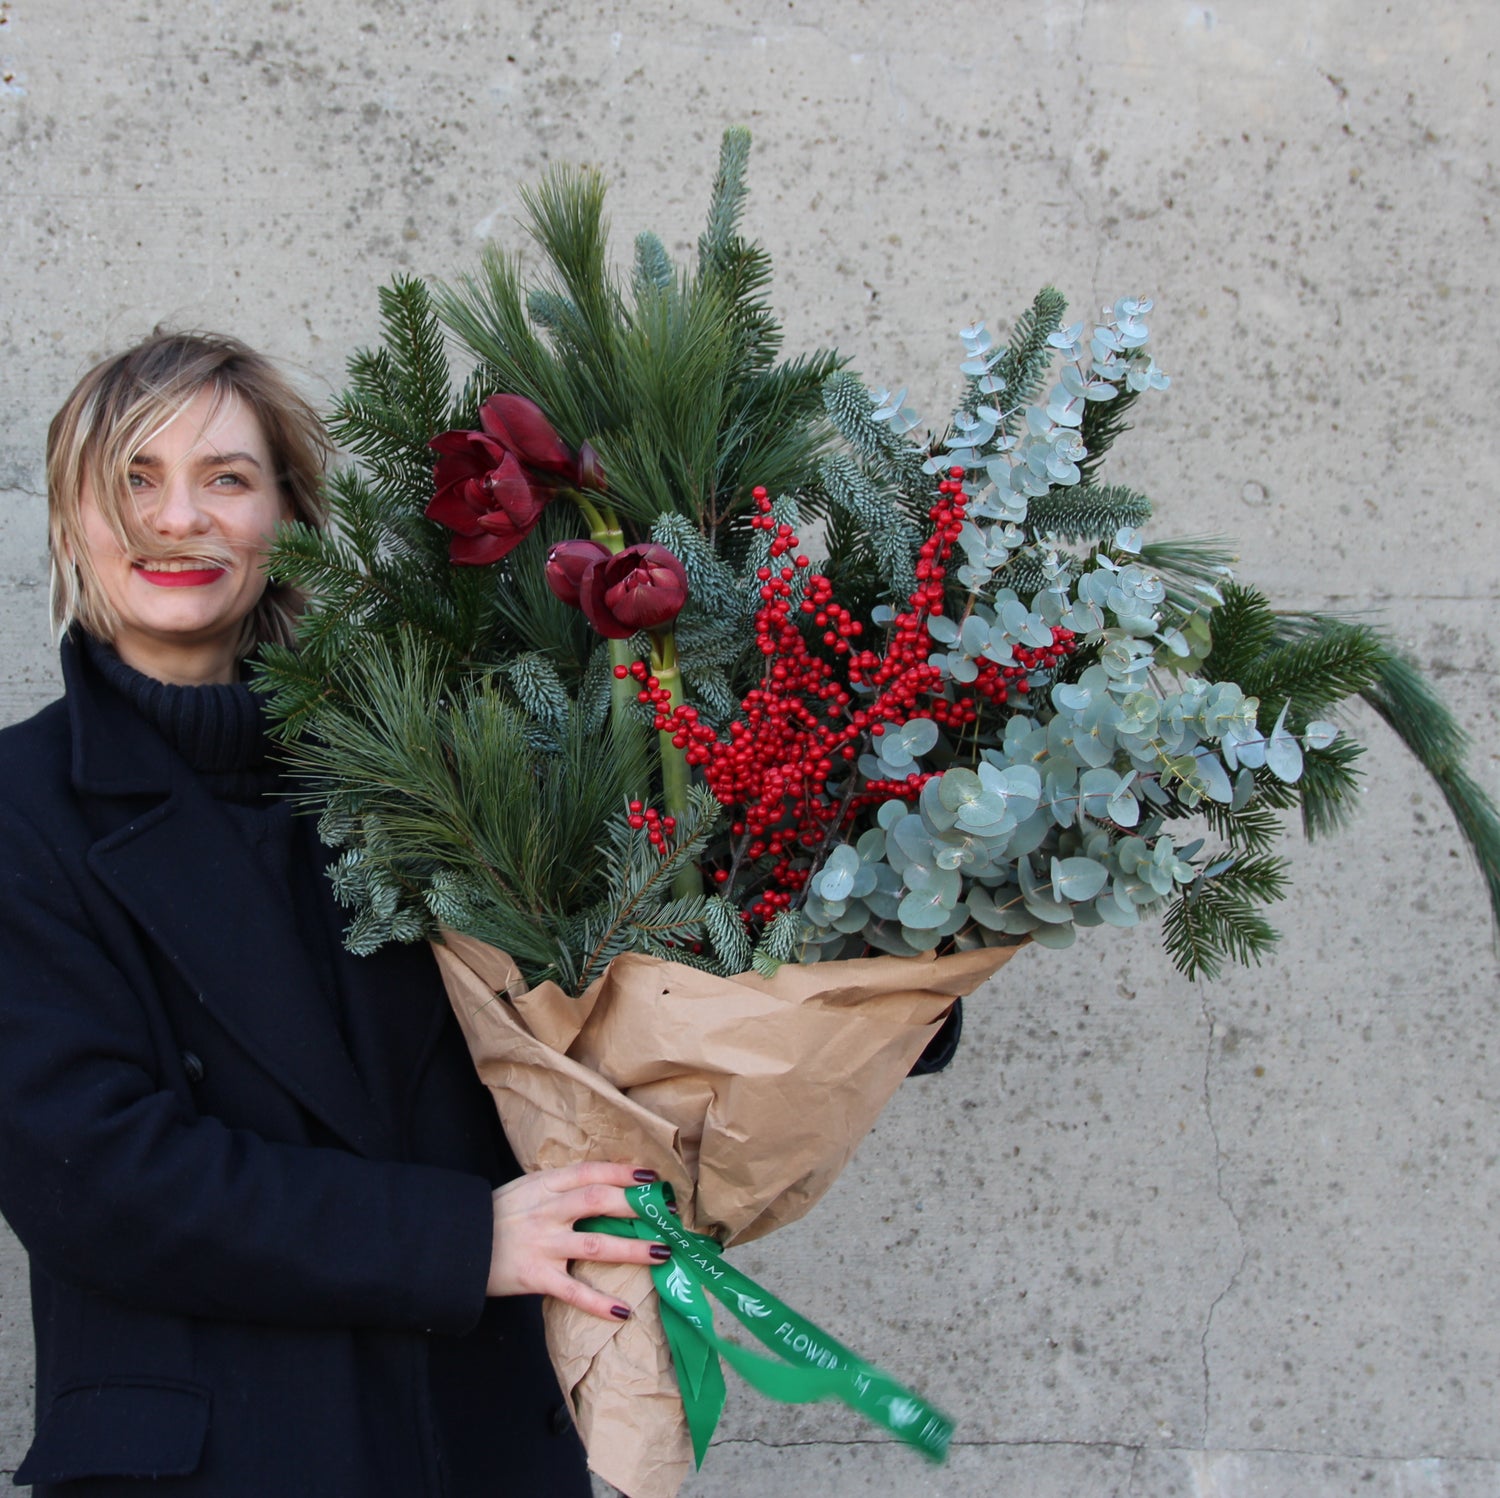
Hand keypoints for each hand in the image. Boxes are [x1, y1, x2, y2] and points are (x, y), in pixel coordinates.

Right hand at [487, 1161, 667, 1320]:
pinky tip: (623, 1310)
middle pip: (599, 1201)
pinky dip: (599, 1303)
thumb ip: (559, 1186)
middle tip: (668, 1214)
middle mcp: (547, 1211)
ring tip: (662, 1253)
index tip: (653, 1176)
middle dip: (637, 1206)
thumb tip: (602, 1181)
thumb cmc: (494, 1215)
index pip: (591, 1172)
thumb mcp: (525, 1188)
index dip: (623, 1172)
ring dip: (632, 1249)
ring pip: (596, 1244)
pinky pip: (573, 1291)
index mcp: (544, 1185)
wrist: (453, 1245)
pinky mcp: (535, 1277)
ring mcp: (542, 1244)